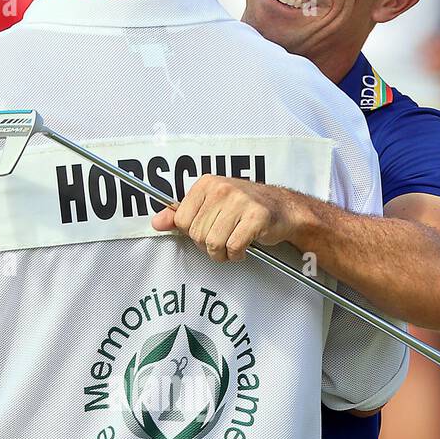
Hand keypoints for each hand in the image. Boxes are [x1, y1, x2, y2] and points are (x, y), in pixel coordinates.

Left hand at [152, 176, 310, 262]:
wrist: (283, 209)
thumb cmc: (244, 208)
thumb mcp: (210, 206)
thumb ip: (180, 215)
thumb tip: (156, 223)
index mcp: (206, 184)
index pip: (180, 220)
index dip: (192, 232)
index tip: (207, 229)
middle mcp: (221, 189)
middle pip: (196, 234)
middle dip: (208, 245)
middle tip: (224, 239)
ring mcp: (240, 201)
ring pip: (213, 243)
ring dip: (223, 253)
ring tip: (232, 244)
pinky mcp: (256, 217)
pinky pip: (234, 247)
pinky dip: (237, 254)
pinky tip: (244, 247)